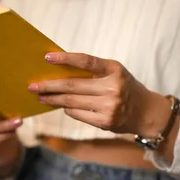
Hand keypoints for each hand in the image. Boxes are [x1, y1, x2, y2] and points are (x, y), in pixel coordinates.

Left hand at [28, 53, 170, 136]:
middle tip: (33, 86)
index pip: (86, 61)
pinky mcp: (105, 122)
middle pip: (72, 85)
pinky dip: (67, 109)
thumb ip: (92, 71)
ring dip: (53, 99)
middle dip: (49, 86)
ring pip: (72, 102)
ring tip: (41, 96)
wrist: (146, 112)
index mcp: (114, 69)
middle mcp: (112, 87)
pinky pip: (77, 114)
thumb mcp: (114, 72)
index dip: (65, 58)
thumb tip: (59, 70)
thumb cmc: (125, 87)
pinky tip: (61, 105)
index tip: (47, 57)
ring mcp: (109, 106)